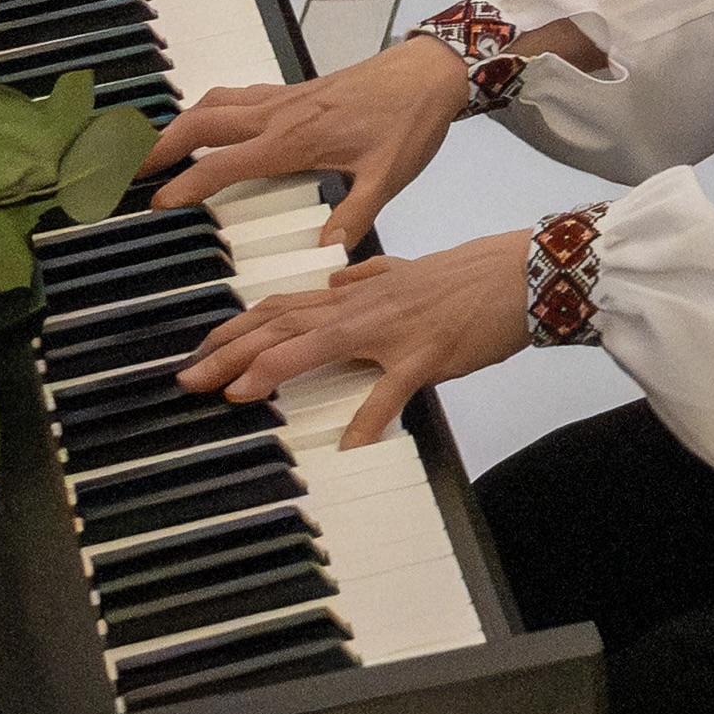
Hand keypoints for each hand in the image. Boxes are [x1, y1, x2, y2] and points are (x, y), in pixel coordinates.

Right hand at [146, 33, 475, 246]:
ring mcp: (285, 98)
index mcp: (294, 140)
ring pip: (216, 103)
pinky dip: (211, 108)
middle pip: (202, 123)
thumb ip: (355, 215)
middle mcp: (279, 114)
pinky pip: (239, 95)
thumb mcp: (389, 177)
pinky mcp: (296, 90)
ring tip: (155, 147)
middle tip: (130, 170)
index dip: (186, 184)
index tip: (158, 204)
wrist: (431, 72)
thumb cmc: (411, 121)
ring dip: (181, 123)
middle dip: (161, 145)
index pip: (223, 164)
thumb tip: (327, 253)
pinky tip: (210, 123)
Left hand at [168, 221, 542, 454]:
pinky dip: (368, 418)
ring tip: (237, 394)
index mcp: (359, 293)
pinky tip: (347, 444)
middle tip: (189, 378)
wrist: (524, 273)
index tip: (203, 350)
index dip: (237, 328)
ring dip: (273, 368)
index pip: (283, 306)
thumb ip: (370, 276)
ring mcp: (393, 332)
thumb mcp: (411, 269)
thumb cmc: (471, 275)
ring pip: (320, 345)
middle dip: (230, 351)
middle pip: (283, 325)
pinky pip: (391, 391)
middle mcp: (364, 309)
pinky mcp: (426, 356)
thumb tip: (337, 281)